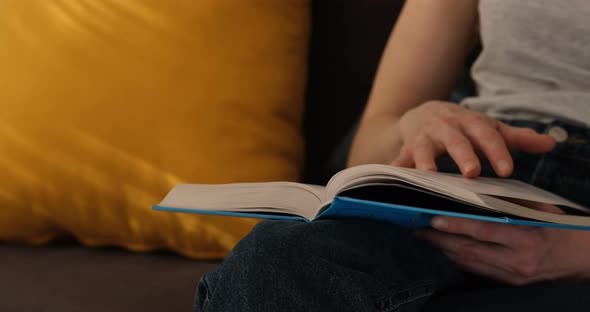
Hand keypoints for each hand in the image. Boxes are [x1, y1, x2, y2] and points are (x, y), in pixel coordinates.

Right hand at [392, 101, 554, 176]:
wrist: (421, 113)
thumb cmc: (461, 127)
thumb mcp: (487, 128)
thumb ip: (516, 138)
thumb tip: (551, 144)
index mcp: (470, 122)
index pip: (487, 135)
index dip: (496, 152)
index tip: (507, 171)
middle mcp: (446, 127)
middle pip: (456, 140)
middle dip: (463, 155)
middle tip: (472, 173)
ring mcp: (423, 137)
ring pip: (424, 148)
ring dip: (425, 161)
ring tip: (429, 175)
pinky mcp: (405, 148)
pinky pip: (399, 159)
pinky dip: (395, 169)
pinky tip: (393, 177)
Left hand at [417, 204, 589, 284]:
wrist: (583, 259)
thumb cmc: (561, 228)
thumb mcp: (541, 210)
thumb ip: (510, 203)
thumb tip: (477, 192)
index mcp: (526, 239)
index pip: (483, 232)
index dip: (455, 226)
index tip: (433, 219)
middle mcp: (517, 262)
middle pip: (469, 251)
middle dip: (440, 239)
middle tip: (418, 228)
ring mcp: (512, 276)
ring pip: (469, 263)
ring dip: (444, 250)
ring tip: (425, 236)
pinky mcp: (509, 284)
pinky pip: (477, 271)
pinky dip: (458, 259)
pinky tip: (445, 248)